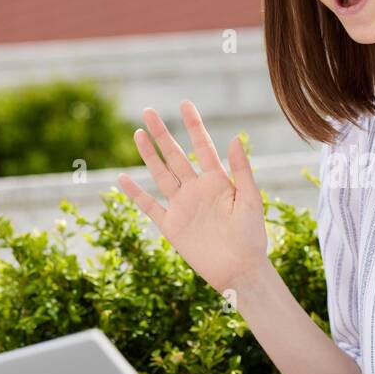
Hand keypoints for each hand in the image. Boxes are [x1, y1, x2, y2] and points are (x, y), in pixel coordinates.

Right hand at [117, 101, 267, 295]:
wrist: (239, 270)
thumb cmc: (251, 236)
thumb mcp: (250, 199)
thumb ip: (242, 169)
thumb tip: (235, 137)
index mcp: (218, 181)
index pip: (203, 147)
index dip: (193, 125)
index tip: (184, 103)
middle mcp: (197, 190)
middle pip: (176, 156)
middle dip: (163, 134)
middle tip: (149, 111)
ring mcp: (182, 206)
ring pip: (161, 175)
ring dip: (149, 155)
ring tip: (138, 133)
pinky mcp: (172, 226)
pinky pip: (150, 206)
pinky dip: (136, 193)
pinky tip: (123, 178)